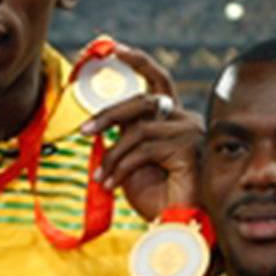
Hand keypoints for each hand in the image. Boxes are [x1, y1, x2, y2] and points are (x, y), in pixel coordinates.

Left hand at [79, 44, 201, 219]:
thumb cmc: (159, 200)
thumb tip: (102, 123)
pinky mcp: (188, 149)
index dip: (138, 61)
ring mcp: (191, 133)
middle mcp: (186, 121)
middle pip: (144, 100)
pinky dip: (122, 167)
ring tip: (103, 178)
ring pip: (139, 128)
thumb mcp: (134, 161)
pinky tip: (113, 184)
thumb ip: (126, 137)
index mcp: (174, 120)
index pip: (158, 81)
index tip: (113, 48)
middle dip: (109, 114)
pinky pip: (144, 149)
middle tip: (85, 131)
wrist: (178, 227)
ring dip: (113, 155)